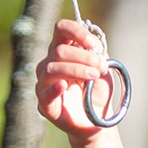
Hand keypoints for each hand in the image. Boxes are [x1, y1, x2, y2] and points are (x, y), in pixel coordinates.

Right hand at [34, 19, 108, 140]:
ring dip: (77, 70)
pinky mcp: (44, 104)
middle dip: (84, 56)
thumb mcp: (103, 67)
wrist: (97, 118)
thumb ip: (97, 52)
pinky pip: (44, 93)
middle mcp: (49, 64)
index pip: (61, 29)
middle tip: (101, 66)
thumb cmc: (97, 89)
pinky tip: (64, 85)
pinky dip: (54, 88)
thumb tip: (92, 43)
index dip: (76, 32)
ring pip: (52, 68)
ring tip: (94, 76)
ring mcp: (44, 83)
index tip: (93, 44)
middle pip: (59, 50)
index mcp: (62, 50)